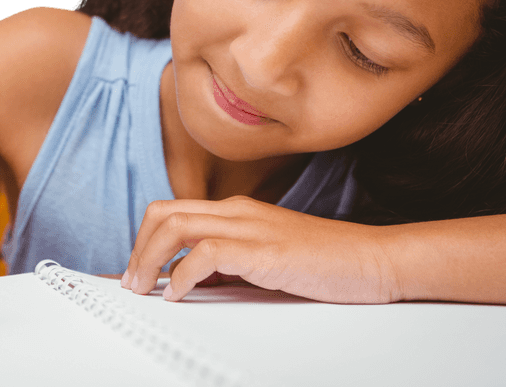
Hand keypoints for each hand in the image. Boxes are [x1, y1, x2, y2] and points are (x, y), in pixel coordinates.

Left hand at [121, 196, 401, 303]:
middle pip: (163, 213)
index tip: (131, 270)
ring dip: (150, 259)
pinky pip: (206, 252)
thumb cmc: (326, 263)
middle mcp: (237, 212)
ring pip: (175, 226)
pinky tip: (179, 293)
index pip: (173, 212)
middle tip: (132, 283)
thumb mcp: (265, 260)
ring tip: (144, 288)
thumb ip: (230, 265)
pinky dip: (183, 274)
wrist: (373, 259)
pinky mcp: (264, 250)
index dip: (143, 240)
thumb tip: (191, 283)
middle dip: (138, 248)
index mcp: (236, 211)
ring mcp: (250, 227)